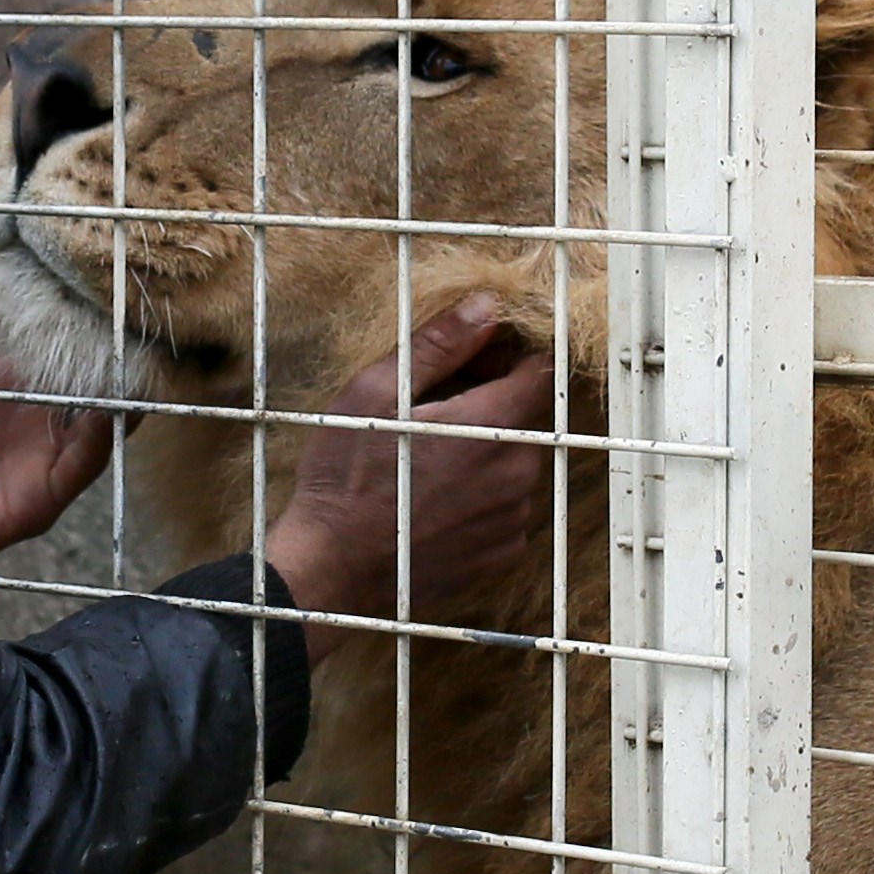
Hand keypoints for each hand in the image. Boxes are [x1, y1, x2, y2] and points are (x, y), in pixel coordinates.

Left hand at [0, 299, 120, 570]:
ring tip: (141, 364)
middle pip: (83, 395)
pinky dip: (100, 441)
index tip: (94, 299)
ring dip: (119, 400)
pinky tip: (111, 411)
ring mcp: (34, 468)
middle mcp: (24, 433)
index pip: (51, 364)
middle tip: (135, 326)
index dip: (72, 335)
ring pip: (95, 431)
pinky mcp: (35, 503)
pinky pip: (79, 471)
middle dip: (110, 364)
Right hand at [255, 295, 556, 659]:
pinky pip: (507, 503)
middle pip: (527, 415)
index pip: (540, 370)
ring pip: (516, 459)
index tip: (473, 361)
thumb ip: (440, 345)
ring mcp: (514, 515)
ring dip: (487, 448)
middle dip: (492, 402)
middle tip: (432, 410)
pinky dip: (482, 492)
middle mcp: (518, 471)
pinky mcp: (504, 550)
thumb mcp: (378, 393)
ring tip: (427, 456)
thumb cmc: (346, 476)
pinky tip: (434, 495)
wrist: (334, 566)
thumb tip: (487, 306)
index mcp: (493, 424)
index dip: (509, 357)